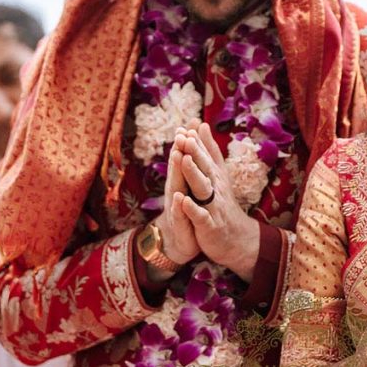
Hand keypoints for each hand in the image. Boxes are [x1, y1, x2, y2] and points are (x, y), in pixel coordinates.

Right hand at [156, 133, 199, 267]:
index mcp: (181, 181)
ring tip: (178, 157)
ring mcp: (176, 207)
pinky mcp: (180, 225)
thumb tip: (191, 140)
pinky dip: (180, 206)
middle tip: (180, 135)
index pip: (183, 159)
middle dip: (178, 152)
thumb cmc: (185, 210)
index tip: (188, 125)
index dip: (185, 143)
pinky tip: (181, 197)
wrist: (178, 242)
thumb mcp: (188, 186)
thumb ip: (189, 164)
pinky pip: (180, 214)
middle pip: (176, 169)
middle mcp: (176, 191)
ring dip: (176, 173)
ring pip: (176, 188)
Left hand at [174, 122, 259, 281]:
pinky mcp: (209, 225)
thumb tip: (201, 124)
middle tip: (186, 136)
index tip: (186, 127)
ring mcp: (213, 206)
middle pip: (205, 168)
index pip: (204, 156)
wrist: (236, 237)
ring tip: (184, 160)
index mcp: (214, 176)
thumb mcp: (217, 174)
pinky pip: (201, 216)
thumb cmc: (222, 203)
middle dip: (195, 153)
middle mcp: (215, 188)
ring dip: (194, 174)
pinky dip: (193, 209)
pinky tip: (184, 201)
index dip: (196, 143)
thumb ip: (209, 150)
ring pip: (203, 188)